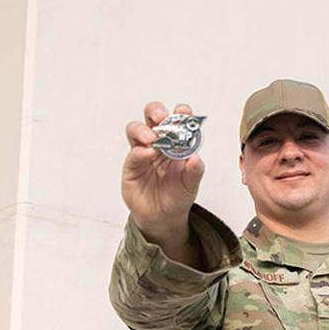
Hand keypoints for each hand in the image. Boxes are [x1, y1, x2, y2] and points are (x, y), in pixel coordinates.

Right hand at [122, 101, 204, 251]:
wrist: (163, 217)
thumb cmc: (177, 196)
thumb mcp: (191, 185)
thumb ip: (195, 171)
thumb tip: (196, 158)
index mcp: (176, 143)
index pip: (176, 121)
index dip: (180, 113)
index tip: (184, 112)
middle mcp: (158, 144)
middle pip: (152, 118)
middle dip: (156, 112)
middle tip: (161, 117)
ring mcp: (143, 153)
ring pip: (136, 130)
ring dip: (143, 130)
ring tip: (153, 139)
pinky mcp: (132, 166)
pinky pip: (133, 154)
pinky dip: (140, 151)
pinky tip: (149, 154)